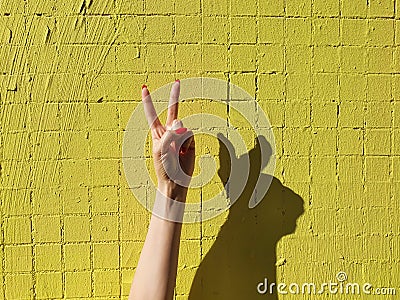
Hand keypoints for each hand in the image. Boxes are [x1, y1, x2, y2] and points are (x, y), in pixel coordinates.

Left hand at [142, 80, 194, 199]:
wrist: (176, 181)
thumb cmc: (164, 167)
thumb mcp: (160, 149)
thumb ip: (169, 134)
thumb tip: (181, 124)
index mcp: (157, 133)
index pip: (152, 114)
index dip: (148, 101)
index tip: (144, 88)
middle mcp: (169, 131)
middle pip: (173, 110)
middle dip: (175, 96)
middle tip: (177, 82)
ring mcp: (181, 136)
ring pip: (182, 127)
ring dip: (179, 139)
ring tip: (176, 152)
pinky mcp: (191, 141)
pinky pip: (190, 135)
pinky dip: (187, 143)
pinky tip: (184, 152)